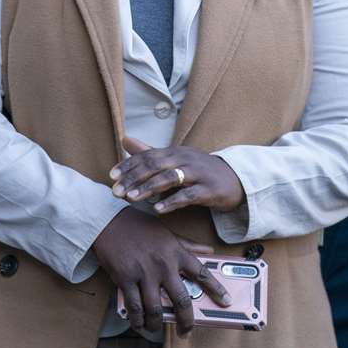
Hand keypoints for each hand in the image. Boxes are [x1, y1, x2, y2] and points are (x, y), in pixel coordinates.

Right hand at [90, 206, 230, 336]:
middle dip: (186, 321)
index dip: (216, 290)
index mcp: (176, 252)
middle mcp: (163, 265)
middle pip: (182, 301)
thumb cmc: (137, 225)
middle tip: (186, 332)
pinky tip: (138, 324)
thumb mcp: (166, 232)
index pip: (202, 274)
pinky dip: (137, 320)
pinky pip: (134, 306)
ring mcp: (144, 273)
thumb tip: (208, 251)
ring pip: (155, 309)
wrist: (107, 220)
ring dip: (157, 325)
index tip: (227, 303)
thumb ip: (187, 245)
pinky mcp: (125, 278)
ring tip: (156, 329)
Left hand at [110, 136, 244, 214]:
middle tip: (115, 191)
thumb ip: (149, 152)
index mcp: (174, 152)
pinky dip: (173, 201)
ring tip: (131, 197)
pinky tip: (159, 209)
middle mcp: (185, 159)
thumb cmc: (199, 170)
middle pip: (155, 166)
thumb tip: (124, 139)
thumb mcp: (174, 159)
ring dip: (148, 188)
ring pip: (170, 178)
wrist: (236, 179)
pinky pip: (189, 195)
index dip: (128, 165)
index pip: (147, 156)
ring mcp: (198, 173)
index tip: (111, 177)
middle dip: (133, 178)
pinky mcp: (210, 190)